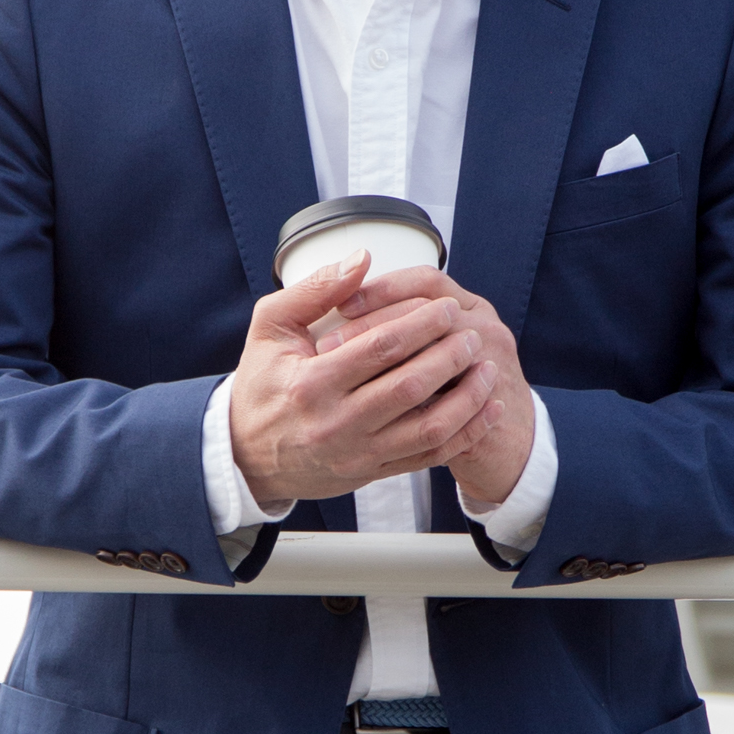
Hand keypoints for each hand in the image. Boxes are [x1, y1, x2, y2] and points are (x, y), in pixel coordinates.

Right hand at [228, 256, 530, 507]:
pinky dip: (464, 434)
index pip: (380, 348)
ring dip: (467, 398)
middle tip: (471, 333)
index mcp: (311, 383)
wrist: (246, 454)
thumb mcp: (270, 328)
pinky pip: (428, 457)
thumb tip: (361, 260)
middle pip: (410, 387)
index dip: (420, 324)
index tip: (446, 307)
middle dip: (450, 356)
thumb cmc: (262, 384)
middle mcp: (336, 424)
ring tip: (486, 368)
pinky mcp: (372, 473)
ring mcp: (357, 454)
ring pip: (428, 428)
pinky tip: (484, 410)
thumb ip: (314, 289)